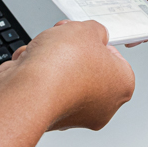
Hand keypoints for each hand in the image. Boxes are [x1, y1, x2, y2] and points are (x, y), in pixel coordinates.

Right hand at [0, 20, 134, 130]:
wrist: (26, 91)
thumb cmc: (62, 67)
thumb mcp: (87, 30)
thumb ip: (96, 30)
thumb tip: (93, 35)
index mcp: (121, 87)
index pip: (116, 59)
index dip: (97, 42)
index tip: (85, 35)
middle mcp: (101, 106)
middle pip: (88, 68)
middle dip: (71, 50)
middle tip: (62, 38)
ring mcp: (74, 115)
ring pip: (63, 77)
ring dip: (49, 59)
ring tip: (42, 53)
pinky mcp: (47, 116)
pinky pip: (43, 87)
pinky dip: (34, 73)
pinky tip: (29, 66)